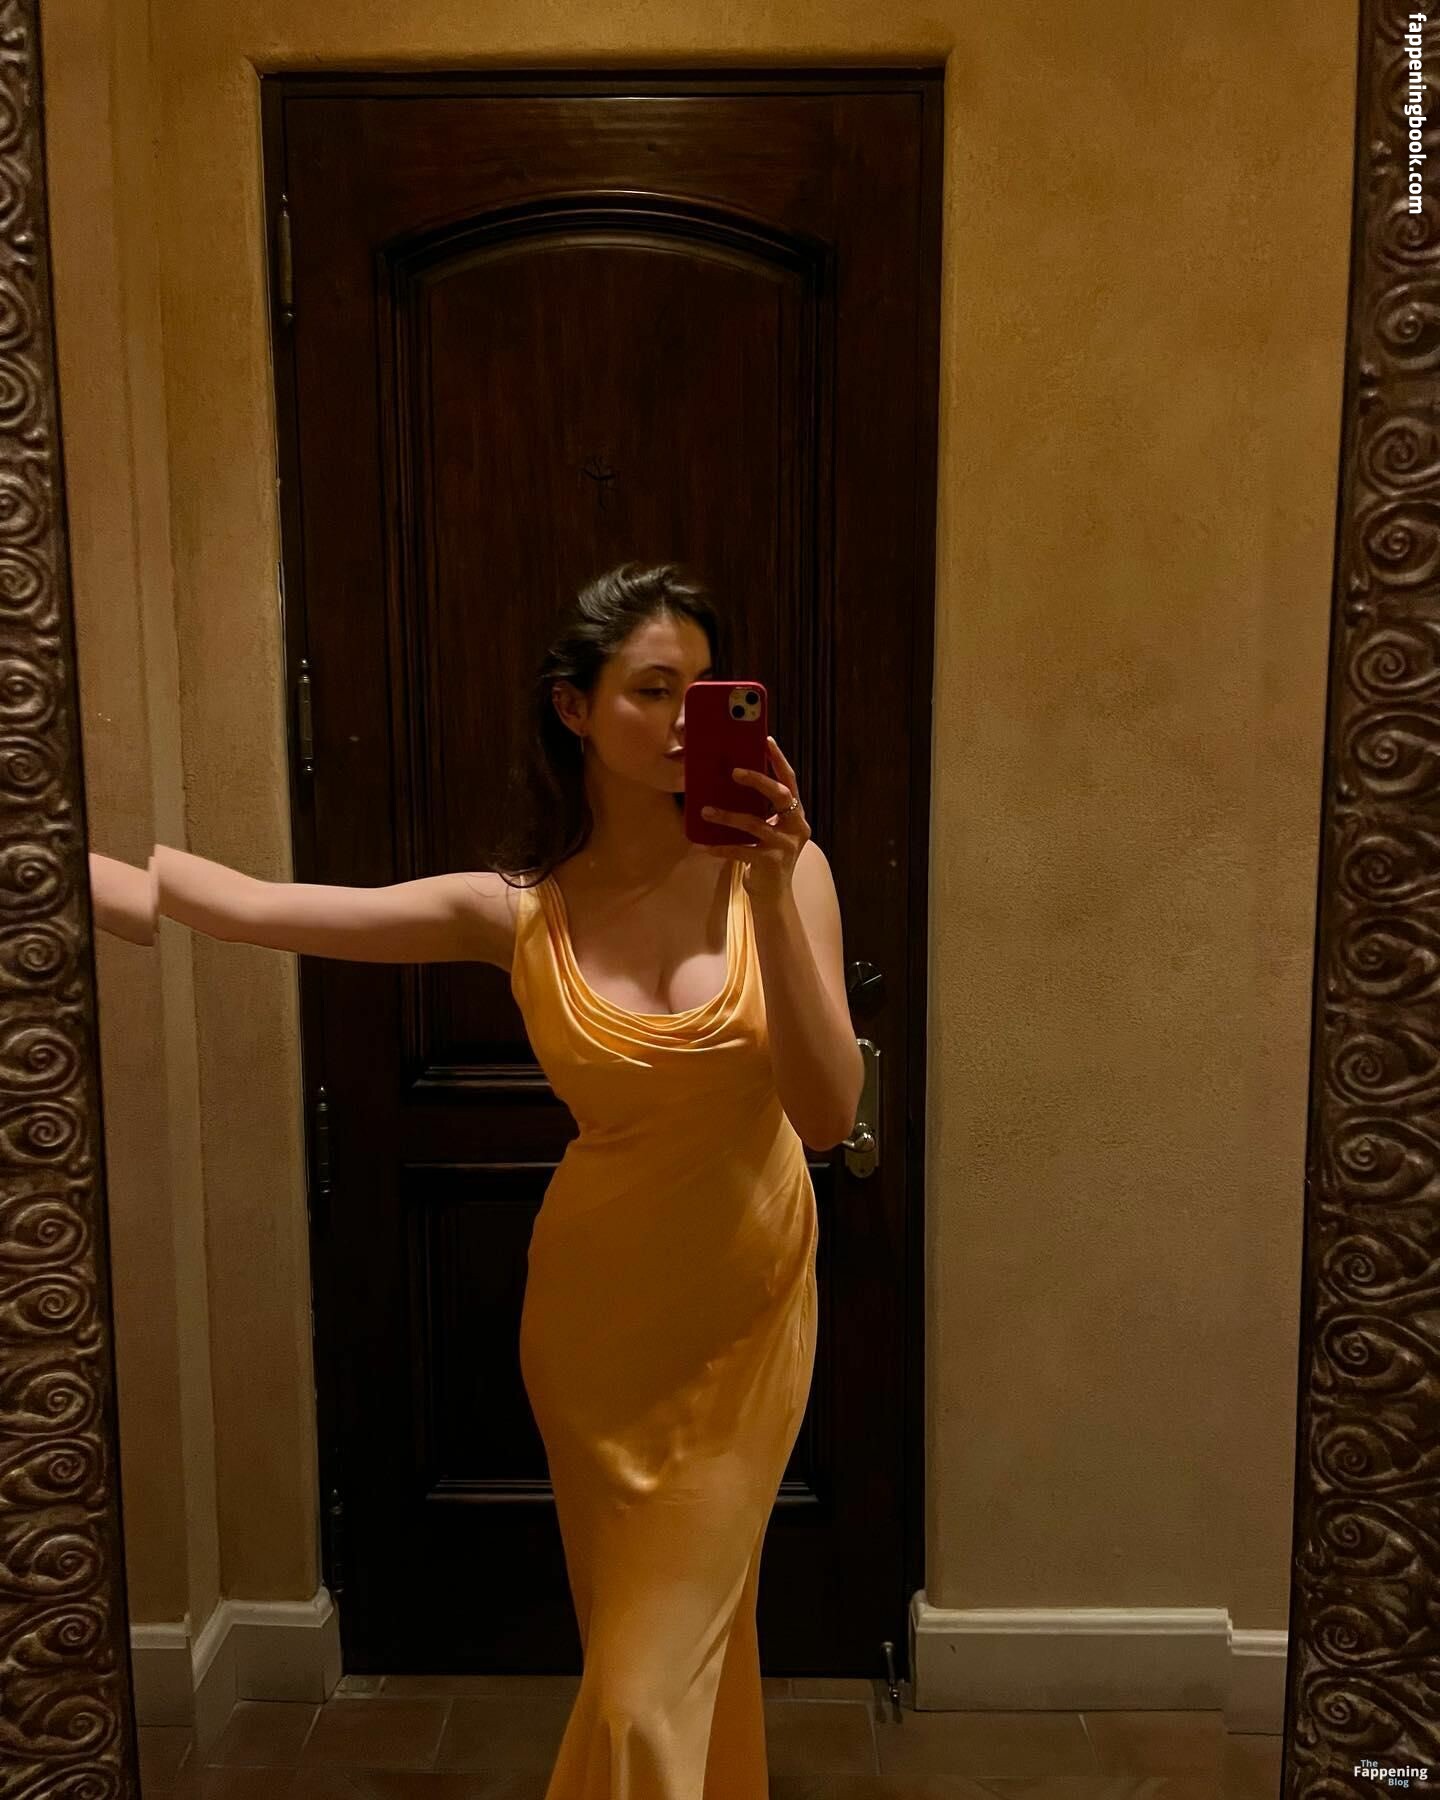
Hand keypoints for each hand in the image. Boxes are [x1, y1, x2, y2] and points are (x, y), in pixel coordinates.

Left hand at [699, 734, 809, 903]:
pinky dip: (721, 847)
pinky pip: (741, 851)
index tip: (766, 740)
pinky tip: (705, 847)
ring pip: (754, 823)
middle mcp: (796, 828)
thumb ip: (758, 812)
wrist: (773, 898)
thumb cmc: (765, 859)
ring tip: (706, 810)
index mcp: (796, 817)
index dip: (779, 761)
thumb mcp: (765, 832)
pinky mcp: (770, 863)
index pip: (790, 782)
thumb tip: (727, 786)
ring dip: (728, 815)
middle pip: (781, 795)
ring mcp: (785, 846)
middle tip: (734, 771)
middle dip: (758, 780)